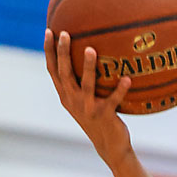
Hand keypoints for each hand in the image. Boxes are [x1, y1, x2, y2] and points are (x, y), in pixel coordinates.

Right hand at [44, 30, 131, 165]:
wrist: (109, 146)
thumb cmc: (98, 117)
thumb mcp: (85, 100)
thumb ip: (82, 81)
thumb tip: (88, 50)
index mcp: (66, 95)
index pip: (53, 70)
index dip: (49, 51)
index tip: (49, 31)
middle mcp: (73, 101)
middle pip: (64, 73)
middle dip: (63, 52)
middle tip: (65, 33)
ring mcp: (88, 108)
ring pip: (86, 85)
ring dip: (87, 67)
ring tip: (91, 49)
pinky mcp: (105, 115)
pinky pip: (113, 99)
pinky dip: (120, 89)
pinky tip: (127, 79)